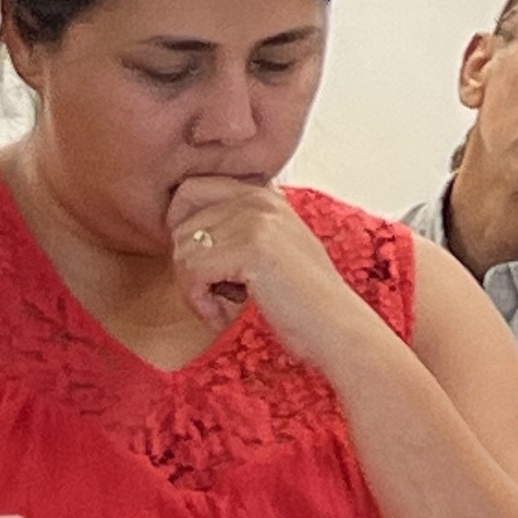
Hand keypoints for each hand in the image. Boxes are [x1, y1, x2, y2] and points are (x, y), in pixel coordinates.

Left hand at [167, 176, 370, 364]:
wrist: (336, 327)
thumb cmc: (304, 301)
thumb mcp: (273, 249)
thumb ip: (237, 229)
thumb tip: (182, 232)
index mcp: (264, 196)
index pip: (190, 190)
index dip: (181, 228)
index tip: (199, 264)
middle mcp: (259, 199)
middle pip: (181, 224)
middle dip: (187, 265)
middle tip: (213, 291)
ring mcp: (256, 221)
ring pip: (183, 251)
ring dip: (194, 290)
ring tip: (223, 306)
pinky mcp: (250, 248)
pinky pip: (192, 273)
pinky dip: (199, 303)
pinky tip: (222, 316)